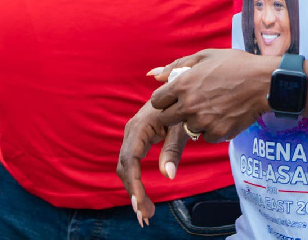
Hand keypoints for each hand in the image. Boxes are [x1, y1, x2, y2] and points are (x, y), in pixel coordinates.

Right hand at [117, 100, 186, 224]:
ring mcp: (132, 137)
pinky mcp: (137, 141)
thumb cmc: (182, 107)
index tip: (140, 203)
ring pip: (126, 169)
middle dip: (134, 192)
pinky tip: (142, 199)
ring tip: (146, 212)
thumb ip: (173, 149)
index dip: (133, 182)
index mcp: (139, 127)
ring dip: (134, 190)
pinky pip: (131, 165)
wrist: (180, 92)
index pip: (130, 159)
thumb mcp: (181, 127)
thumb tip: (167, 176)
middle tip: (146, 215)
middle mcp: (131, 132)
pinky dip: (135, 183)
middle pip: (125, 167)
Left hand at [150, 48, 271, 143]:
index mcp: (183, 84)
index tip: (175, 97)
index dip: (165, 99)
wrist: (264, 82)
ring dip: (196, 121)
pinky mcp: (217, 133)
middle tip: (193, 103)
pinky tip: (224, 114)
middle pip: (167, 119)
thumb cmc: (235, 64)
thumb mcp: (206, 56)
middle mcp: (189, 105)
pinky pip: (206, 136)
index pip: (156, 101)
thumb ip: (177, 65)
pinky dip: (212, 129)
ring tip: (214, 106)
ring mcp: (203, 121)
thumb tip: (154, 75)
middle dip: (175, 112)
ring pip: (188, 128)